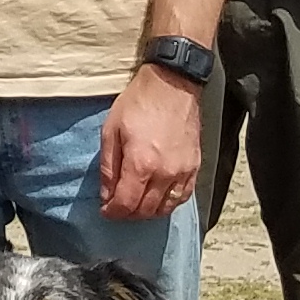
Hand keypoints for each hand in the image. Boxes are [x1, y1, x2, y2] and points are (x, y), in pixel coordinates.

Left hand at [100, 70, 204, 222]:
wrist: (172, 85)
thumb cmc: (138, 103)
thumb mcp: (111, 130)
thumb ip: (108, 167)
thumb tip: (106, 195)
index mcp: (141, 164)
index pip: (126, 204)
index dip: (113, 212)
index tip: (105, 210)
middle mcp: (164, 173)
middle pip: (145, 211)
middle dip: (128, 214)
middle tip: (118, 207)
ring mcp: (183, 171)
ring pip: (165, 208)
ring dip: (148, 212)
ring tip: (136, 205)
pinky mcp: (195, 166)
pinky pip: (182, 197)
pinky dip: (168, 203)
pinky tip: (157, 198)